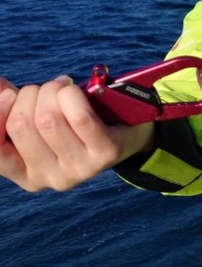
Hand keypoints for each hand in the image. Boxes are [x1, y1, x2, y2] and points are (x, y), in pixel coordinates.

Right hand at [0, 76, 154, 191]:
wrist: (126, 131)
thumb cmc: (73, 123)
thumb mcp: (39, 118)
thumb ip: (12, 107)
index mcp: (26, 174)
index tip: (8, 92)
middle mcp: (50, 179)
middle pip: (22, 124)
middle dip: (32, 94)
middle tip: (48, 89)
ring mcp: (79, 170)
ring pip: (48, 119)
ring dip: (52, 91)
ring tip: (63, 88)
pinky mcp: (105, 155)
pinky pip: (80, 118)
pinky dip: (73, 96)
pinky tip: (74, 90)